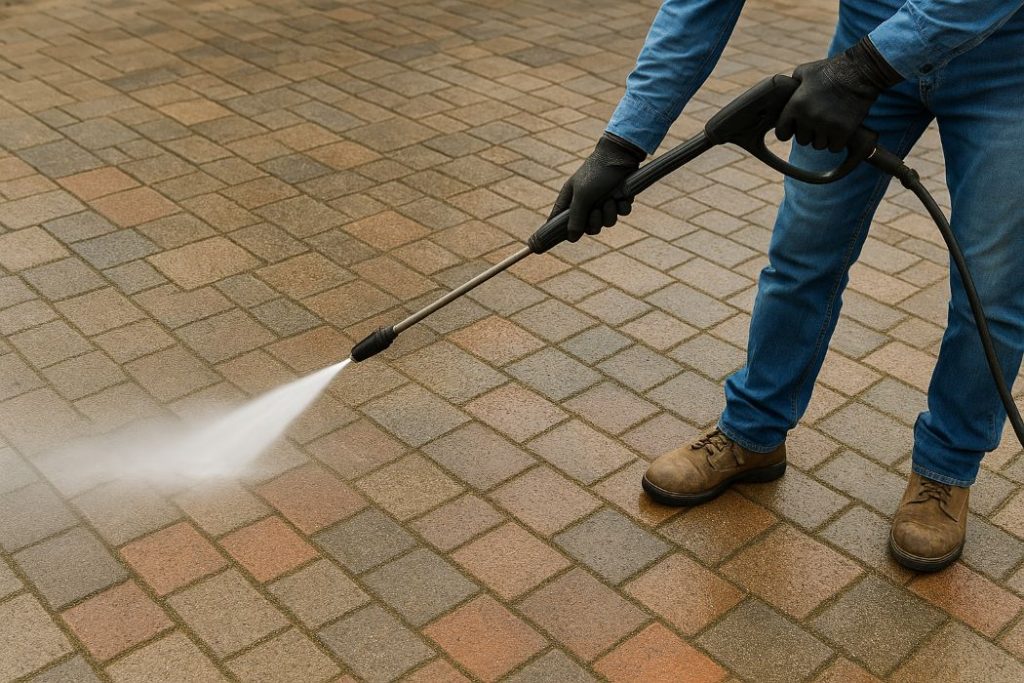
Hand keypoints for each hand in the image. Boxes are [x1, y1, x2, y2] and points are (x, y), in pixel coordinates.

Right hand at [549, 133, 644, 241]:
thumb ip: (576, 217)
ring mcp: (602, 202)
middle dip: (594, 222)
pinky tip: (621, 197)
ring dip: (609, 213)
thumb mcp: (582, 195)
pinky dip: (622, 207)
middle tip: (596, 211)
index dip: (555, 232)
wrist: (620, 156)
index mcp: (570, 200)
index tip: (549, 243)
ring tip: (611, 199)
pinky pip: (620, 214)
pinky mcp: (618, 199)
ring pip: (606, 223)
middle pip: (588, 228)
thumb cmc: (596, 173)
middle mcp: (585, 203)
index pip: (558, 221)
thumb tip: (571, 238)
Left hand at [776, 37, 901, 152]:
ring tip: (830, 123)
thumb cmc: (830, 70)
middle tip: (819, 121)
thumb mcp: (804, 72)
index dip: (788, 131)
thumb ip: (791, 87)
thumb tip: (782, 94)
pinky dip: (837, 141)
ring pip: (819, 145)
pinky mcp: (843, 131)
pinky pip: (834, 147)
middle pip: (802, 141)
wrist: (860, 71)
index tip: (796, 126)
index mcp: (795, 106)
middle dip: (809, 133)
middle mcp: (809, 118)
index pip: (782, 133)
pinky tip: (840, 128)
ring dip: (824, 137)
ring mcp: (826, 126)